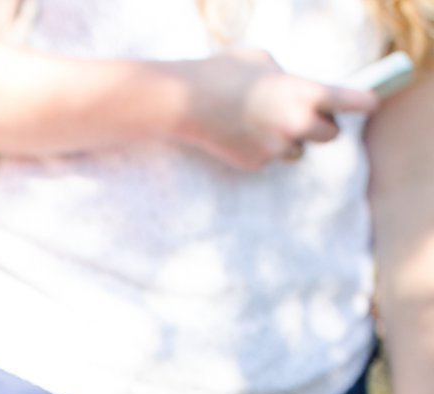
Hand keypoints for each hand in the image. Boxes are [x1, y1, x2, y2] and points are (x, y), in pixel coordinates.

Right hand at [178, 49, 377, 169]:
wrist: (188, 102)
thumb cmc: (225, 72)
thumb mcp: (264, 61)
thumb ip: (287, 79)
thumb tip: (294, 94)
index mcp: (302, 92)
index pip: (346, 100)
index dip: (364, 103)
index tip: (374, 104)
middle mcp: (295, 123)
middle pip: (329, 135)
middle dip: (322, 126)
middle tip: (310, 117)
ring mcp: (276, 148)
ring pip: (298, 150)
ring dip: (291, 140)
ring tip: (265, 124)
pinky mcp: (257, 163)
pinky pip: (270, 158)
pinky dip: (262, 149)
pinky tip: (242, 134)